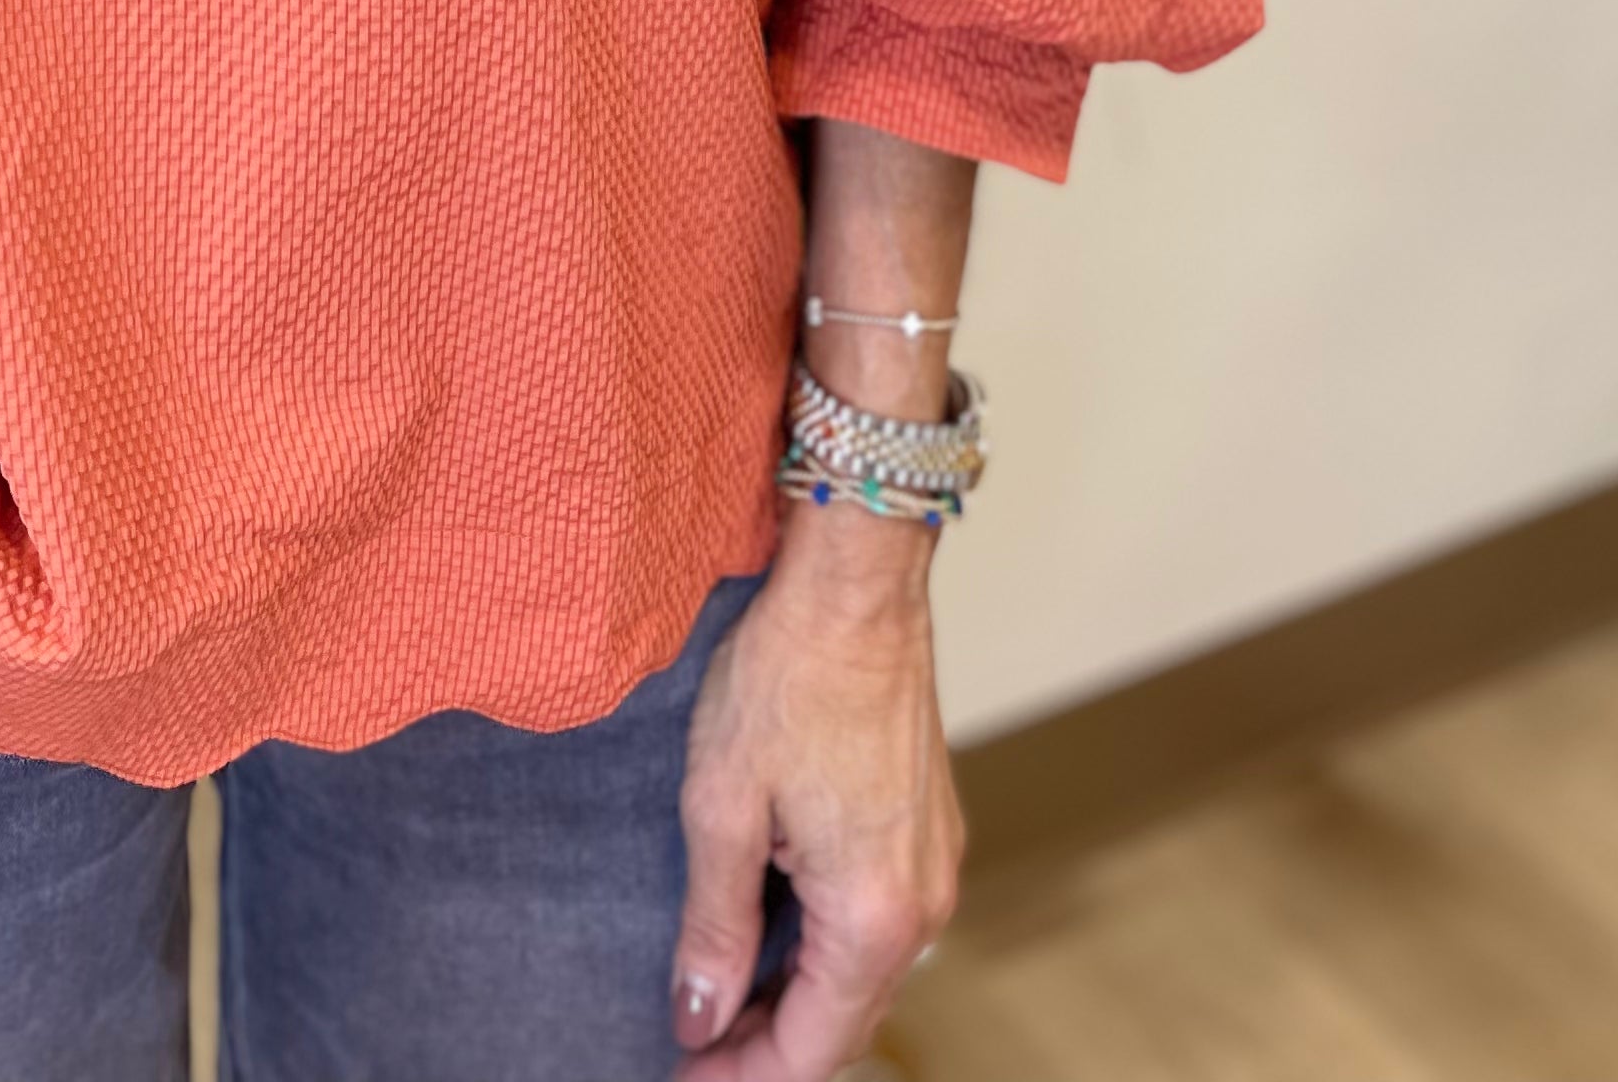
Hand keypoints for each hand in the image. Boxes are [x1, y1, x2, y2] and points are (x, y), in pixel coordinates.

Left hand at [669, 506, 961, 1075]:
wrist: (856, 584)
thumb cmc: (788, 675)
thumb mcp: (721, 804)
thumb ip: (715, 925)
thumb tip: (701, 1016)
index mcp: (873, 915)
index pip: (812, 1049)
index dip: (742, 1076)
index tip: (682, 1070)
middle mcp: (922, 905)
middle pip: (845, 1022)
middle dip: (768, 1044)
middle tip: (691, 1035)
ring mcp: (935, 866)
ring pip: (864, 973)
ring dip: (797, 995)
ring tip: (719, 983)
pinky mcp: (929, 829)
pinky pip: (880, 921)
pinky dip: (826, 944)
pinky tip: (770, 922)